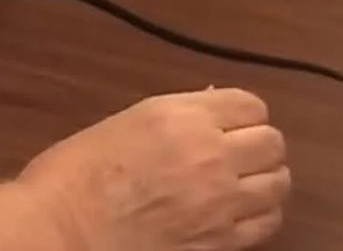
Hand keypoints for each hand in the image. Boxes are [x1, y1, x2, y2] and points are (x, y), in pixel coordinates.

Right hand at [18, 89, 289, 250]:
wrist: (63, 229)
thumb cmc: (75, 174)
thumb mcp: (124, 125)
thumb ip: (173, 120)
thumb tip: (209, 119)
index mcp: (179, 117)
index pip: (250, 105)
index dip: (240, 114)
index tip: (227, 123)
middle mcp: (210, 154)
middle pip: (272, 142)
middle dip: (256, 145)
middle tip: (235, 154)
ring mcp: (221, 201)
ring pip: (279, 182)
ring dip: (262, 180)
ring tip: (239, 185)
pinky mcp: (223, 240)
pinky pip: (269, 222)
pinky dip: (259, 214)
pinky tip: (235, 213)